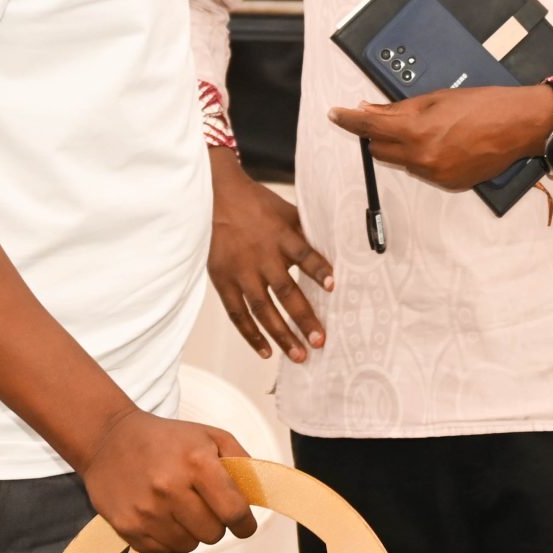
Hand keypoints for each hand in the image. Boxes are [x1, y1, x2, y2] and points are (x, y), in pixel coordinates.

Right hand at [77, 409, 256, 552]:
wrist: (109, 439)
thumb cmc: (167, 438)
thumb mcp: (210, 436)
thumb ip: (240, 464)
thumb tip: (257, 495)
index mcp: (196, 463)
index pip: (233, 511)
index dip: (245, 524)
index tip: (245, 525)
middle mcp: (170, 489)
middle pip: (212, 533)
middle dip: (216, 523)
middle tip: (206, 507)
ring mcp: (146, 511)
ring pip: (188, 545)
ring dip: (191, 531)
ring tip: (181, 508)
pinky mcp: (126, 527)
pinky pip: (162, 550)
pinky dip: (168, 538)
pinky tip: (161, 515)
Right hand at [208, 152, 334, 362]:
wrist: (215, 198)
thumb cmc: (258, 205)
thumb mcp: (287, 211)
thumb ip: (307, 233)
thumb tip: (338, 249)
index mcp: (280, 236)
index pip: (304, 254)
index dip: (318, 270)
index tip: (334, 286)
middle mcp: (261, 257)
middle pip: (285, 291)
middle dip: (304, 318)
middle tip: (320, 341)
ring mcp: (240, 272)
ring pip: (263, 310)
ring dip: (281, 334)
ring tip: (299, 355)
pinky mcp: (223, 281)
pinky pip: (237, 314)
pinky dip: (250, 335)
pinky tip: (266, 352)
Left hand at [327, 87, 552, 190]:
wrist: (519, 125)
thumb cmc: (484, 105)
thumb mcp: (437, 98)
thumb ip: (399, 109)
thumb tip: (370, 110)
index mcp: (416, 130)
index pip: (368, 126)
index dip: (348, 120)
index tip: (336, 114)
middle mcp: (422, 157)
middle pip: (378, 150)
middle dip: (378, 134)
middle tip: (391, 120)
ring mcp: (435, 174)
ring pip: (401, 162)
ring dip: (403, 147)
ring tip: (431, 130)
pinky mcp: (449, 184)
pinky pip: (423, 172)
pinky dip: (425, 159)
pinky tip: (446, 144)